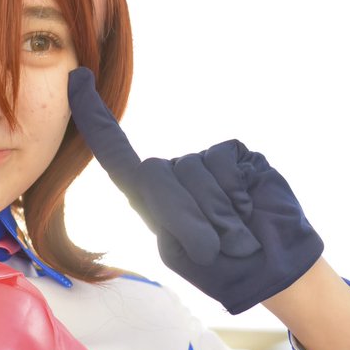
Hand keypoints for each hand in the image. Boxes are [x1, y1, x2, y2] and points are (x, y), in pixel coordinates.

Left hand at [68, 67, 322, 313]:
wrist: (272, 270)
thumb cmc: (222, 267)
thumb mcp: (182, 252)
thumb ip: (164, 214)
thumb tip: (159, 171)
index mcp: (150, 200)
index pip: (115, 155)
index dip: (94, 119)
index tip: (78, 78)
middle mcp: (173, 174)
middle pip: (153, 174)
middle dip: (181, 215)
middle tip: (211, 246)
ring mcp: (203, 161)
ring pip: (191, 172)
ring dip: (215, 213)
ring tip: (234, 234)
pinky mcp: (234, 153)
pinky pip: (221, 163)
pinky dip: (235, 195)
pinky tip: (248, 209)